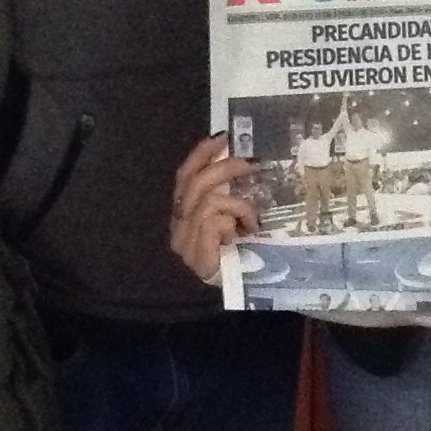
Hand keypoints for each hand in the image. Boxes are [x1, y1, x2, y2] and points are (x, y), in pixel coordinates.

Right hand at [171, 136, 260, 283]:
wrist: (235, 291)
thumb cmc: (235, 255)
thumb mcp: (230, 219)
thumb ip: (226, 196)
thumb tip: (242, 161)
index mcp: (182, 215)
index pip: (183, 176)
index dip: (200, 155)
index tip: (221, 138)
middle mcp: (178, 227)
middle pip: (194, 184)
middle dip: (225, 168)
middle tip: (251, 165)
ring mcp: (186, 243)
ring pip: (209, 201)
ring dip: (238, 205)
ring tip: (253, 220)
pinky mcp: (199, 254)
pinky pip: (215, 220)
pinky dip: (235, 220)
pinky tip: (246, 232)